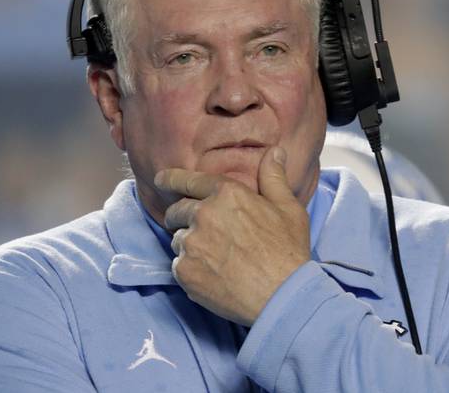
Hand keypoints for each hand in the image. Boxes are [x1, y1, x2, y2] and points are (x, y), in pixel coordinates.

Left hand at [155, 146, 310, 325]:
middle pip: (177, 210)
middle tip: (201, 231)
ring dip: (190, 245)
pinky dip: (191, 269)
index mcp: (227, 193)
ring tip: (215, 258)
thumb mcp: (288, 208)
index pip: (188, 180)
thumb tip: (275, 151)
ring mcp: (192, 243)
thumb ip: (274, 177)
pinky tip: (213, 275)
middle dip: (182, 217)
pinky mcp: (185, 271)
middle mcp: (204, 213)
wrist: (282, 296)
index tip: (160, 179)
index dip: (170, 179)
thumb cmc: (288, 251)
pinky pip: (178, 265)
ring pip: (178, 239)